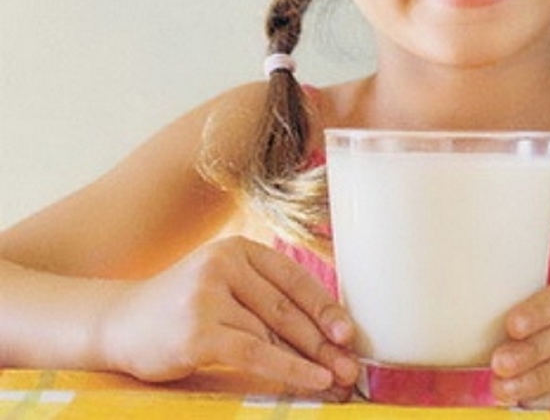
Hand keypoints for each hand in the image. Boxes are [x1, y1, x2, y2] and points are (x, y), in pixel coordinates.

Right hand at [100, 236, 358, 395]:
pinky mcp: (198, 330)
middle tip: (352, 366)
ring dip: (310, 361)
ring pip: (273, 333)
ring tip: (337, 380)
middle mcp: (224, 264)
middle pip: (287, 309)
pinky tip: (312, 381)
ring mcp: (208, 295)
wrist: (116, 326)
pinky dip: (289, 369)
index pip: (294, 279)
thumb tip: (326, 331)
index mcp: (238, 249)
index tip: (349, 333)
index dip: (325, 308)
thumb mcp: (223, 289)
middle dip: (323, 341)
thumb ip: (263, 300)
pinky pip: (255, 353)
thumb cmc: (181, 312)